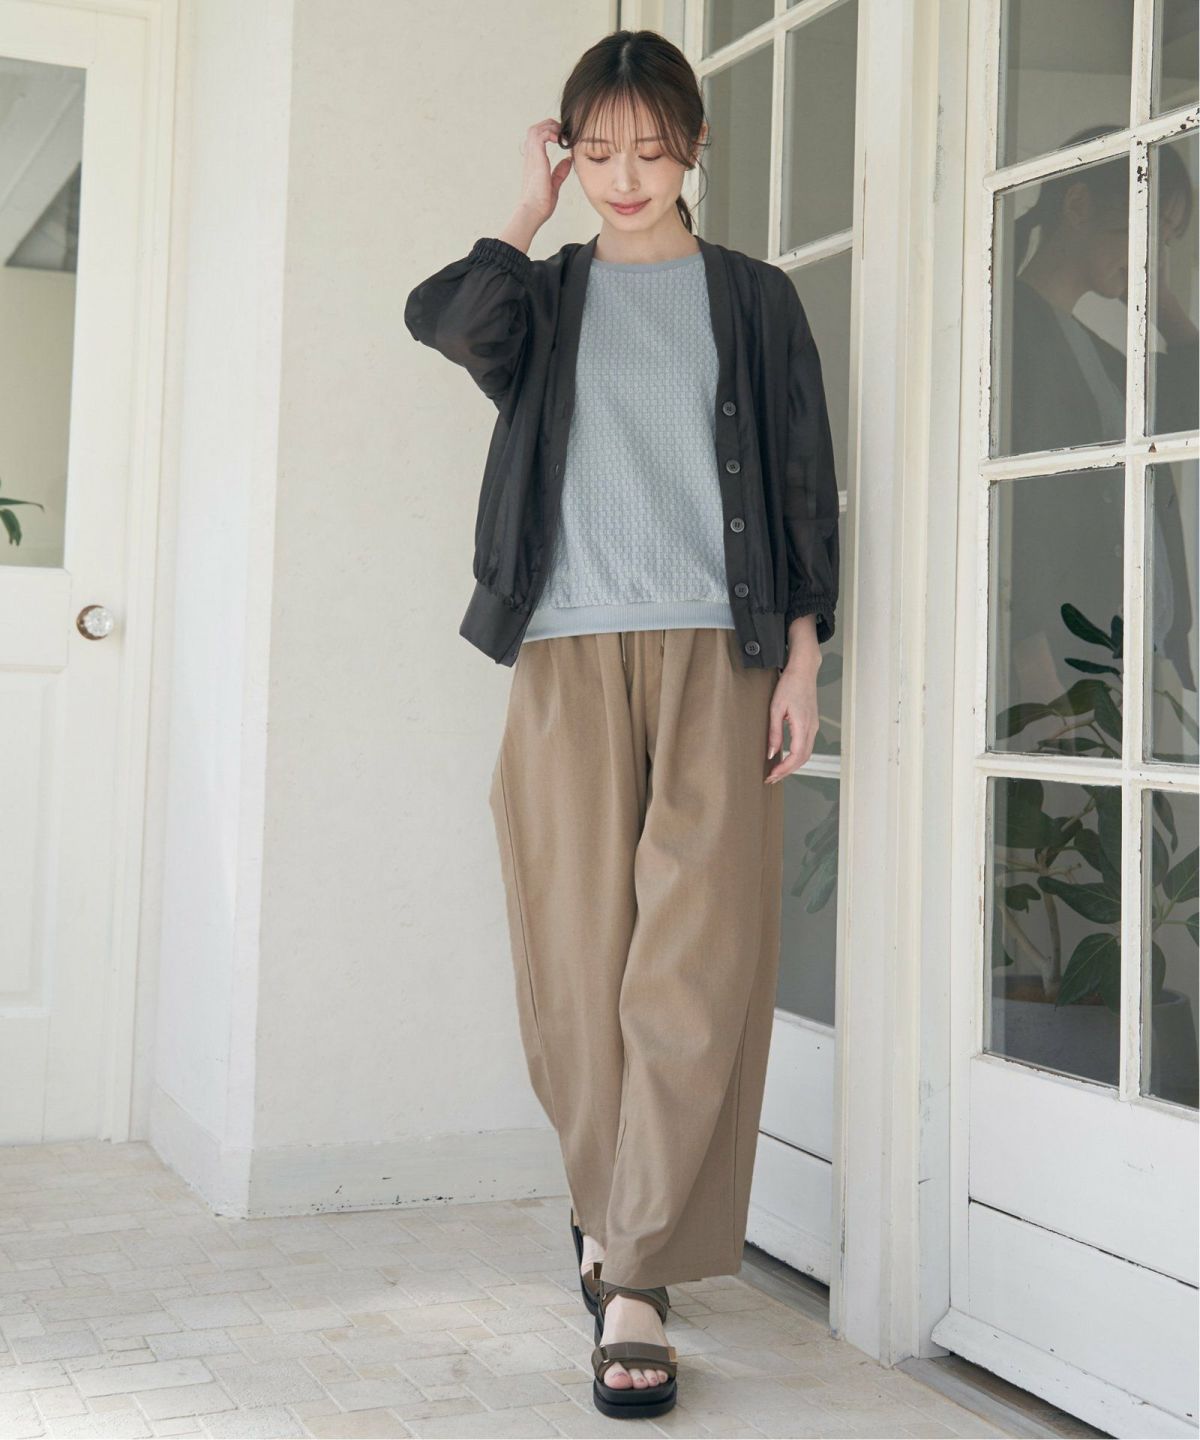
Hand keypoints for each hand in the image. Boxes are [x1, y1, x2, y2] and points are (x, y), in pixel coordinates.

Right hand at [517, 118, 573, 224]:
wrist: (533, 211)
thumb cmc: (541, 204)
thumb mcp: (554, 184)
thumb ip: (560, 172)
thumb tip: (568, 161)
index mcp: (533, 162)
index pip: (537, 138)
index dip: (549, 132)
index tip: (562, 137)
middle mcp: (531, 157)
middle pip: (535, 129)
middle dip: (550, 125)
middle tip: (563, 133)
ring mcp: (532, 157)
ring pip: (536, 129)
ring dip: (550, 127)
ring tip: (561, 134)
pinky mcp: (536, 157)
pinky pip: (540, 135)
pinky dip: (550, 132)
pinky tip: (559, 140)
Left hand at [765, 624, 820, 782]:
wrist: (803, 671)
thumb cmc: (789, 685)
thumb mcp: (776, 709)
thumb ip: (774, 733)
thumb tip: (772, 753)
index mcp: (803, 726)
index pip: (796, 756)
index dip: (784, 769)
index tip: (771, 776)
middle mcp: (811, 729)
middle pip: (803, 759)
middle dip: (787, 772)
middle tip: (771, 778)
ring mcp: (814, 727)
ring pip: (806, 754)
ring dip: (792, 765)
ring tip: (777, 771)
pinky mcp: (812, 724)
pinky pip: (806, 746)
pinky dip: (797, 756)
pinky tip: (786, 757)